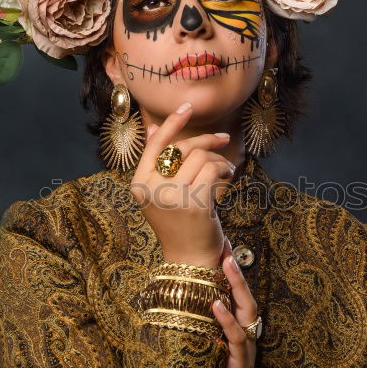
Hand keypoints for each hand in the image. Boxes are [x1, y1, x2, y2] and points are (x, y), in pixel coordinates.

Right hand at [130, 102, 235, 268]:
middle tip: (223, 140)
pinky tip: (227, 179)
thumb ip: (157, 163)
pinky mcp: (194, 204)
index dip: (172, 123)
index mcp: (139, 184)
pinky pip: (213, 171)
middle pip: (182, 148)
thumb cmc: (178, 224)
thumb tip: (152, 128)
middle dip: (207, 141)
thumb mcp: (161, 193)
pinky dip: (225, 170)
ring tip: (225, 170)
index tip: (188, 107)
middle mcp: (152, 190)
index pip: (154, 145)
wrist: (189, 259)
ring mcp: (172, 197)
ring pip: (201, 158)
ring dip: (219, 160)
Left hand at [211, 237, 258, 367]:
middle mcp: (246, 335)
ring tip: (226, 264)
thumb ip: (204, 331)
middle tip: (227, 246)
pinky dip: (226, 319)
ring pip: (245, 309)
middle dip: (237, 271)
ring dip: (235, 285)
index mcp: (239, 331)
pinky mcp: (240, 362)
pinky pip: (235, 336)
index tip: (224, 247)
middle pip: (245, 296)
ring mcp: (246, 348)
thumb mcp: (209, 352)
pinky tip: (216, 305)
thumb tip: (180, 308)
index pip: (238, 295)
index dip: (232, 273)